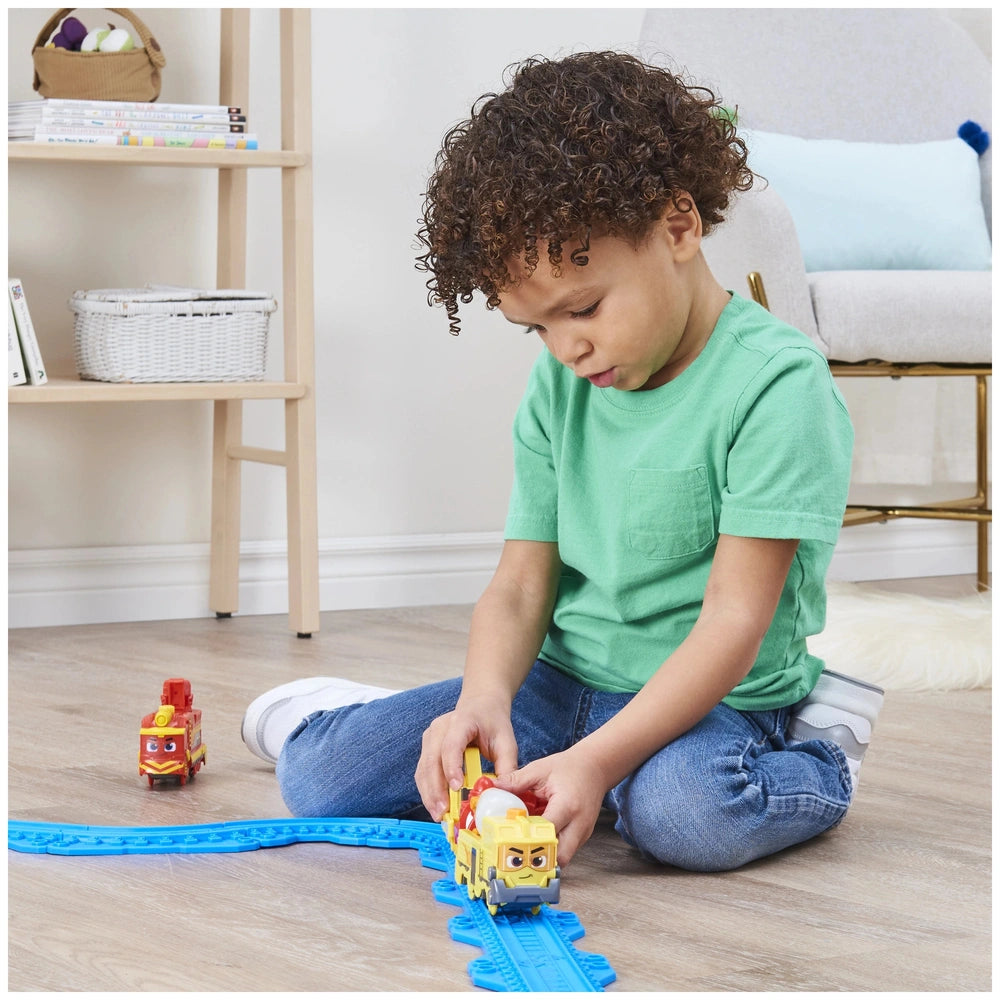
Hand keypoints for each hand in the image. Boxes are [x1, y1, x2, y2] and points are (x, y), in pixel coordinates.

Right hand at [414, 694, 517, 821]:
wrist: (481, 705)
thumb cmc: (493, 722)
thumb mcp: (506, 741)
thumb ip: (507, 766)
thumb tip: (503, 793)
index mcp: (461, 721)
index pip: (451, 745)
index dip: (452, 767)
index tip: (456, 788)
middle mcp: (440, 728)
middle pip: (432, 760)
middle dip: (436, 789)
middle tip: (443, 812)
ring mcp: (430, 737)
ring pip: (424, 769)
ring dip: (429, 794)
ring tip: (439, 815)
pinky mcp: (427, 748)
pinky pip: (423, 772)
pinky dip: (428, 790)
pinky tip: (436, 805)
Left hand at [496, 749, 604, 865]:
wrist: (596, 767)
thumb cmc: (570, 767)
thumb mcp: (540, 769)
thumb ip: (516, 780)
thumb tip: (494, 787)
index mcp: (567, 806)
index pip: (546, 832)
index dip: (527, 838)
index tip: (508, 839)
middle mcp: (578, 824)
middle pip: (559, 857)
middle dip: (538, 857)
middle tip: (518, 849)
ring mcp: (583, 833)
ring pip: (564, 858)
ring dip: (545, 854)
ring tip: (527, 843)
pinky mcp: (583, 836)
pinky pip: (567, 851)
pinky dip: (552, 848)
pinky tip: (540, 837)